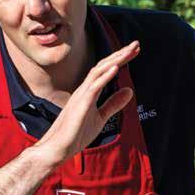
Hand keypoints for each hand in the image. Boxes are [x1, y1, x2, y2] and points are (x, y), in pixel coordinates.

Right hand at [35, 40, 138, 165]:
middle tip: (136, 45)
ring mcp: (81, 96)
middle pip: (103, 66)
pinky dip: (105, 76)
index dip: (119, 60)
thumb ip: (113, 104)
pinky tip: (115, 68)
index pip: (105, 70)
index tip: (134, 51)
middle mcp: (84, 90)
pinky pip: (94, 87)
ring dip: (114, 60)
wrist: (58, 148)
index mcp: (88, 92)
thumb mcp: (100, 118)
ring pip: (98, 72)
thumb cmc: (75, 135)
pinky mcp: (80, 105)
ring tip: (129, 51)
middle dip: (120, 55)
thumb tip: (129, 91)